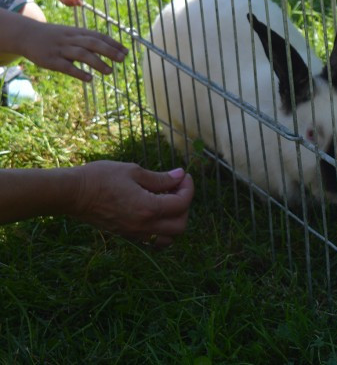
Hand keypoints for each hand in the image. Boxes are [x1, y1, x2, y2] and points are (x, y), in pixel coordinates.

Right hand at [17, 18, 126, 81]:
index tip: (126, 51)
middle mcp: (70, 39)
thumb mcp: (71, 34)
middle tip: (122, 59)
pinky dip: (78, 72)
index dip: (113, 43)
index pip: (98, 36)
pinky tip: (89, 79)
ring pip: (81, 54)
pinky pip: (66, 67)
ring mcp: (60, 49)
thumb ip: (88, 40)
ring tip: (110, 71)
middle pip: (92, 43)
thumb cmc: (54, 36)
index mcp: (77, 32)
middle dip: (109, 51)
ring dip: (97, 63)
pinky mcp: (50, 60)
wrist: (26, 35)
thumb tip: (111, 49)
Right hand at [70, 161, 194, 247]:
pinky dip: (162, 231)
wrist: (72, 194)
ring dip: (175, 221)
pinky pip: (153, 241)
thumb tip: (180, 175)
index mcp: (148, 208)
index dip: (188, 188)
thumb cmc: (101, 177)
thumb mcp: (134, 171)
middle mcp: (143, 226)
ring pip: (168, 238)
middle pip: (180, 225)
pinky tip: (155, 213)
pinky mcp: (126, 235)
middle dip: (185, 206)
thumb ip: (161, 178)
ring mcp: (134, 233)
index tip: (183, 176)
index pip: (182, 203)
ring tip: (167, 202)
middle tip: (177, 189)